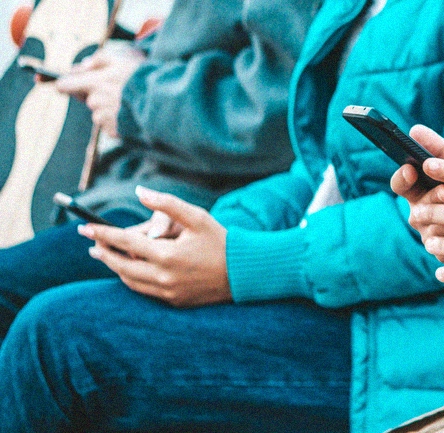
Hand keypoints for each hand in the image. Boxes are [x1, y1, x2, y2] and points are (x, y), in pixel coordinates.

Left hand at [54, 46, 145, 137]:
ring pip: (99, 113)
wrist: (162, 103)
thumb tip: (83, 65)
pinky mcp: (113, 130)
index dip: (65, 84)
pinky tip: (131, 115)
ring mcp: (104, 117)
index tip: (67, 84)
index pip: (65, 85)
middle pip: (87, 100)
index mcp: (95, 83)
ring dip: (109, 110)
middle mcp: (96, 101)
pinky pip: (110, 125)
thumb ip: (100, 59)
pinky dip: (118, 121)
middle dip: (96, 96)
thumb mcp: (123, 61)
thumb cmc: (144, 80)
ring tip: (129, 104)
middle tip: (115, 92)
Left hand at [80, 186, 231, 306]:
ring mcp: (168, 292)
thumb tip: (139, 192)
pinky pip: (144, 291)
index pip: (124, 242)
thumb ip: (166, 204)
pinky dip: (132, 280)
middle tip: (93, 244)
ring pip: (130, 281)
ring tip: (107, 256)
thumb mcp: (197, 217)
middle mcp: (163, 277)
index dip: (102, 234)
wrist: (244, 273)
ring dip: (116, 268)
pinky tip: (130, 270)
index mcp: (167, 255)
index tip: (84, 228)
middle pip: (120, 265)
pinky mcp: (174, 301)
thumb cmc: (221, 241)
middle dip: (103, 253)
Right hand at [390, 125, 443, 238]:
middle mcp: (421, 214)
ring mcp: (431, 236)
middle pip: (417, 209)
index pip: (401, 184)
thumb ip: (440, 149)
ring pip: (432, 230)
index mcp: (420, 190)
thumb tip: (416, 129)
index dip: (403, 177)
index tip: (411, 168)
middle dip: (433, 199)